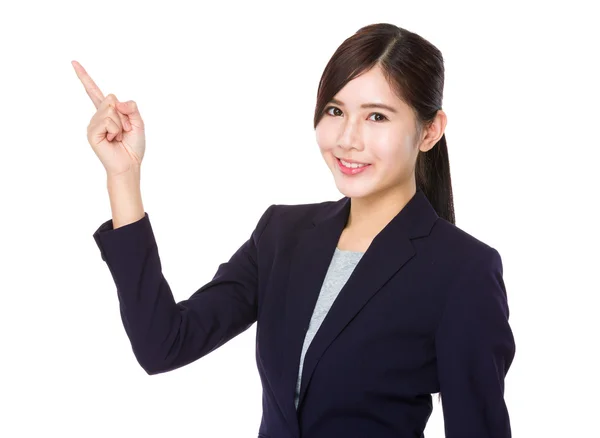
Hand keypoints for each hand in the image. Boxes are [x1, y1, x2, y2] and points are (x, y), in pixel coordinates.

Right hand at [72, 60, 145, 176]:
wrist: (130, 164)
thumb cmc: (133, 145)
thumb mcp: (138, 122)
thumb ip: (131, 107)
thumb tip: (115, 101)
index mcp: (107, 112)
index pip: (94, 91)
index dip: (84, 77)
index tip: (73, 62)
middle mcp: (98, 116)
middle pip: (111, 99)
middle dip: (124, 115)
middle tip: (125, 130)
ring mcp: (93, 124)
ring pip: (110, 110)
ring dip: (121, 124)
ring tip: (118, 137)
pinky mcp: (92, 133)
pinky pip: (107, 121)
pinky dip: (116, 130)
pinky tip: (113, 140)